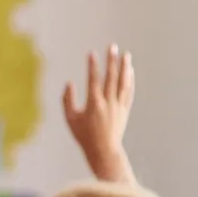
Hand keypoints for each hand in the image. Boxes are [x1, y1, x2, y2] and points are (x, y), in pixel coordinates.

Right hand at [63, 45, 133, 171]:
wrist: (103, 150)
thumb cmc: (83, 135)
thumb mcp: (70, 119)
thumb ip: (67, 100)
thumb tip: (69, 83)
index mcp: (94, 104)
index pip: (93, 80)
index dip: (92, 66)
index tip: (92, 53)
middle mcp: (108, 102)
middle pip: (111, 77)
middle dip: (111, 61)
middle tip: (112, 46)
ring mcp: (119, 105)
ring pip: (123, 82)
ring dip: (125, 67)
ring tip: (126, 54)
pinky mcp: (125, 110)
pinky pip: (129, 91)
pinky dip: (130, 80)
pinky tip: (130, 71)